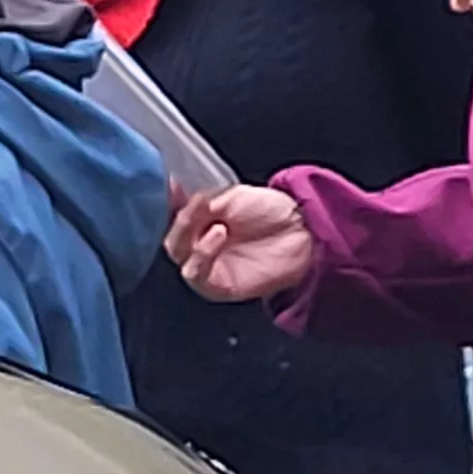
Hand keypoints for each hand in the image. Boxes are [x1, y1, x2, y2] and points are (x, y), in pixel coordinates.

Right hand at [165, 185, 316, 303]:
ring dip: (186, 235)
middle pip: (172, 237)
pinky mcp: (217, 285)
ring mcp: (208, 265)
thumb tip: (180, 201)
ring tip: (215, 223)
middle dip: (178, 221)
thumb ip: (205, 202)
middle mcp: (200, 243)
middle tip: (192, 208)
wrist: (303, 232)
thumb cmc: (273, 212)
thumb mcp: (234, 196)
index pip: (172, 216)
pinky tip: (217, 234)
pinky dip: (201, 253)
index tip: (171, 188)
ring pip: (178, 255)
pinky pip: (196, 274)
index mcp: (201, 222)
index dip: (169, 204)